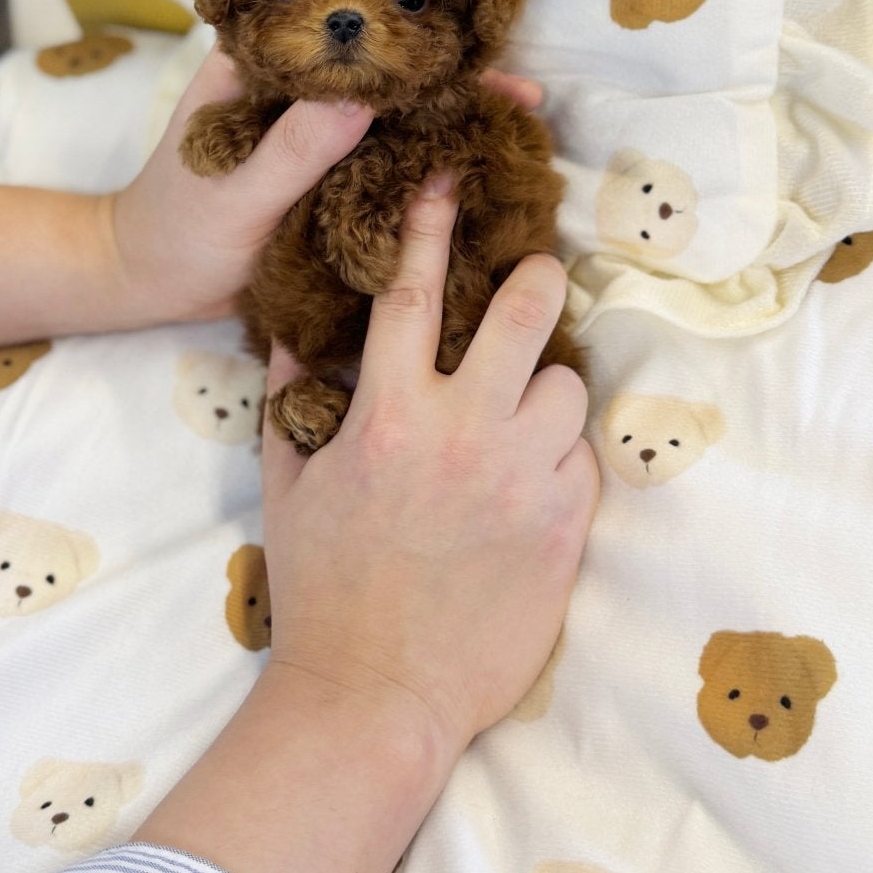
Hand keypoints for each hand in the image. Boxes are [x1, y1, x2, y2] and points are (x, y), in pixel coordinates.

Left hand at [0, 43, 543, 350]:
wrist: (145, 281)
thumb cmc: (175, 230)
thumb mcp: (233, 193)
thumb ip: (291, 150)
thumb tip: (360, 100)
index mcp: (258, 67)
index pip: (342, 34)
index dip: (408, 34)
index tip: (470, 44)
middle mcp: (292, 89)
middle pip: (380, 69)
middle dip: (448, 75)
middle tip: (521, 90)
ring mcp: (309, 132)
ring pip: (389, 113)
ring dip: (446, 117)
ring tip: (517, 123)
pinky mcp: (322, 174)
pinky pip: (381, 158)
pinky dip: (425, 159)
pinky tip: (473, 166)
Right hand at [260, 172, 598, 768]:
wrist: (376, 698)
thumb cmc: (323, 592)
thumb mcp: (289, 489)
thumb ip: (292, 402)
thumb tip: (292, 334)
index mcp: (387, 415)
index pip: (415, 294)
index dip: (433, 225)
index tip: (451, 174)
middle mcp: (462, 433)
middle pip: (527, 312)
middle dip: (537, 278)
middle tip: (535, 277)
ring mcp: (522, 479)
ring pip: (569, 386)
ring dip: (549, 389)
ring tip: (523, 418)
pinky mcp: (566, 527)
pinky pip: (583, 459)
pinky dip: (562, 458)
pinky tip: (532, 484)